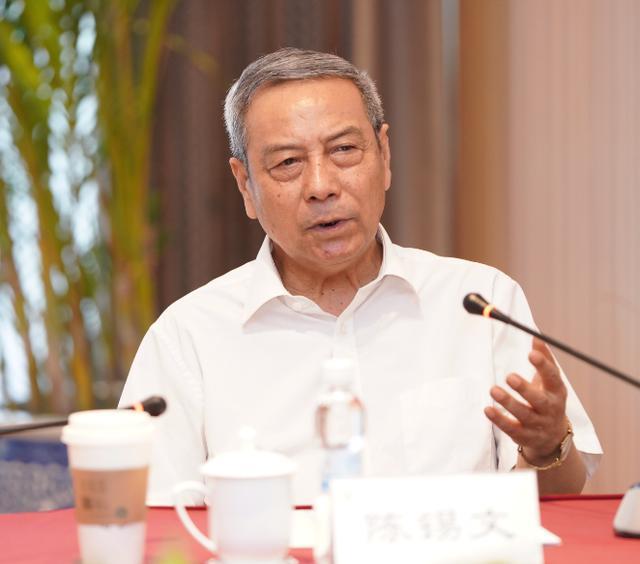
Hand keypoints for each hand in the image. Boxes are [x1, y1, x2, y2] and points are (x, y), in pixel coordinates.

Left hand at [484, 337, 567, 464]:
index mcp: (557, 392)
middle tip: (509, 376)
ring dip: (508, 403)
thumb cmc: (548, 399)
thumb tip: (536, 336)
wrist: (552, 437)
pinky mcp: (524, 436)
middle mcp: (550, 409)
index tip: (531, 353)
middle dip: (524, 389)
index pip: (553, 378)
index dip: (544, 366)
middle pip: (538, 400)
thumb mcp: (549, 381)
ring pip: (523, 415)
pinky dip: (499, 420)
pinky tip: (487, 409)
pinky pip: (511, 429)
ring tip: (493, 389)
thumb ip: (544, 359)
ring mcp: (538, 425)